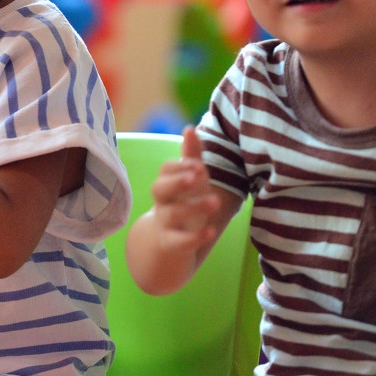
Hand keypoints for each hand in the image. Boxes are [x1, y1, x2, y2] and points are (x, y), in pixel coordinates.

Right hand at [148, 126, 221, 253]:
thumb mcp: (190, 183)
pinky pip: (178, 242)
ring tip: (216, 202)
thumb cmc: (182, 206)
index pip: (165, 171)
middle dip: (177, 181)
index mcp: (167, 185)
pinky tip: (211, 231)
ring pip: (172, 214)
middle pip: (159, 189)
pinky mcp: (171, 245)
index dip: (180, 167)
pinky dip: (194, 238)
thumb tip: (190, 128)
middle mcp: (162, 203)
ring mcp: (165, 225)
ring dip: (193, 207)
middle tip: (197, 176)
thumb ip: (191, 157)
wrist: (168, 247)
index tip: (199, 165)